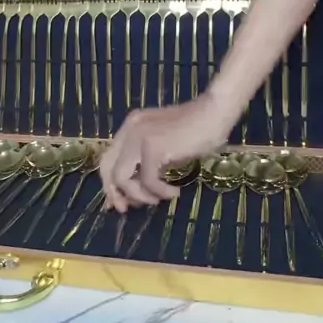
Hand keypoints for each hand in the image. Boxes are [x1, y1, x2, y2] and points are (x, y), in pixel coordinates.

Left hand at [99, 95, 224, 212]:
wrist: (215, 114)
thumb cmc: (197, 131)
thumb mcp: (165, 148)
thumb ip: (147, 164)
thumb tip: (136, 192)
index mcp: (130, 127)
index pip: (107, 159)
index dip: (110, 185)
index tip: (121, 202)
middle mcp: (129, 129)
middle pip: (108, 169)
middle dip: (116, 193)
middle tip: (129, 208)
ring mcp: (139, 136)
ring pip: (123, 178)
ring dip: (140, 195)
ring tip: (159, 199)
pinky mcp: (153, 146)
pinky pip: (148, 180)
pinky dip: (160, 192)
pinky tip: (174, 192)